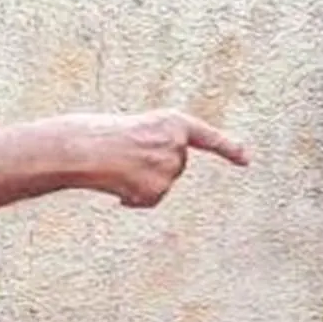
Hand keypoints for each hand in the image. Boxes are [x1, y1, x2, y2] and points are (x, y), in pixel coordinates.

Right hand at [63, 109, 248, 207]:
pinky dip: (133, 197)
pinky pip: (149, 200)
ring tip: (113, 168)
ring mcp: (169, 169)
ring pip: (162, 184)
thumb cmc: (94, 134)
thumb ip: (154, 143)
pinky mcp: (158, 190)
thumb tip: (158, 176)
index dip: (228, 148)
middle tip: (122, 156)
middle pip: (175, 165)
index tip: (246, 159)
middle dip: (153, 166)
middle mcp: (176, 144)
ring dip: (140, 182)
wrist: (76, 149)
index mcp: (171, 121)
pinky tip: (114, 186)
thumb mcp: (132, 128)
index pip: (206, 137)